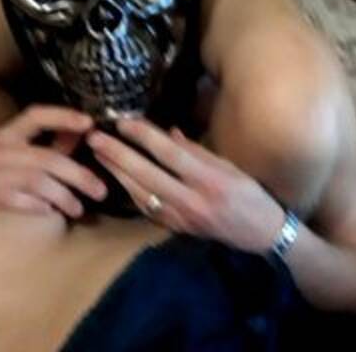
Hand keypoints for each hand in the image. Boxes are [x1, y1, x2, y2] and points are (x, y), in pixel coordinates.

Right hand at [0, 105, 106, 221]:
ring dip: (63, 197)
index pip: (35, 115)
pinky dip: (37, 206)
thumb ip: (59, 149)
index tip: (89, 123)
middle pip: (45, 157)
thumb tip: (86, 130)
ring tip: (78, 210)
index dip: (63, 116)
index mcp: (7, 136)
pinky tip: (50, 215)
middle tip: (101, 192)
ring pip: (34, 180)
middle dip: (79, 175)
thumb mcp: (38, 167)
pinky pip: (14, 199)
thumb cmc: (15, 194)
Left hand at [87, 118, 285, 253]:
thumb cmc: (250, 195)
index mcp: (210, 180)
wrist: (261, 234)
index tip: (124, 122)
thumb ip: (198, 152)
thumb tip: (167, 133)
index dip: (145, 137)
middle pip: (147, 175)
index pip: (171, 154)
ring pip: (140, 194)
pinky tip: (117, 177)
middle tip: (95, 138)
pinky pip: (146, 208)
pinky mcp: (176, 228)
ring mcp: (181, 217)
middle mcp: (192, 200)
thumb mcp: (230, 167)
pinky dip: (129, 191)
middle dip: (118, 155)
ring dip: (116, 173)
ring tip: (98, 155)